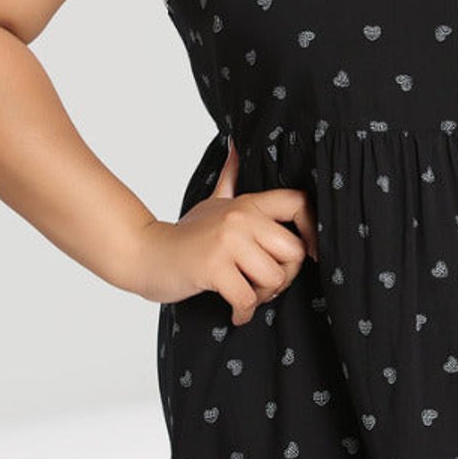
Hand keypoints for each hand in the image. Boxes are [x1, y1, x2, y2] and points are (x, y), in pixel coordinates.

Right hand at [129, 138, 320, 323]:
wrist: (144, 254)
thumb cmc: (185, 236)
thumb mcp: (211, 203)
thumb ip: (230, 180)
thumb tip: (235, 145)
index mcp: (247, 204)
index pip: (298, 202)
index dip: (313, 229)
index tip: (311, 253)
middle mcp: (240, 217)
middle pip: (294, 251)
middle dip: (284, 276)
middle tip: (264, 286)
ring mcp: (227, 241)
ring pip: (274, 278)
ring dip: (262, 297)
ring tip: (245, 296)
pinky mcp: (213, 267)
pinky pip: (247, 298)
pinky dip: (243, 312)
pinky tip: (235, 313)